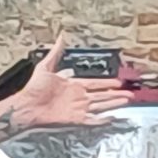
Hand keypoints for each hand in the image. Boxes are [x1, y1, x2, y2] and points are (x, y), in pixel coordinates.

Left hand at [9, 36, 133, 130]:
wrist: (27, 105)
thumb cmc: (34, 88)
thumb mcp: (45, 66)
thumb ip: (55, 52)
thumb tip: (61, 37)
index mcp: (73, 85)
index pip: (95, 84)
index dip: (107, 83)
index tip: (118, 82)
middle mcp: (78, 97)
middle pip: (102, 95)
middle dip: (116, 94)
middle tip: (129, 93)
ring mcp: (78, 108)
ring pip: (101, 105)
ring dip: (114, 103)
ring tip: (126, 101)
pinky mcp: (75, 119)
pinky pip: (92, 120)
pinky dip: (102, 119)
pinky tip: (112, 117)